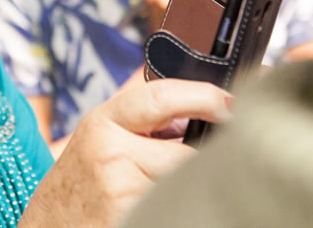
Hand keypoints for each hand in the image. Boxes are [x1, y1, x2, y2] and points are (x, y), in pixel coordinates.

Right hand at [19, 79, 233, 227]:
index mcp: (103, 122)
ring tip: (160, 193)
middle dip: (196, 161)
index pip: (162, 96)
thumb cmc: (79, 184)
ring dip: (187, 189)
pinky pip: (175, 209)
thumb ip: (142, 123)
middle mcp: (109, 152)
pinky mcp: (130, 219)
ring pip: (186, 184)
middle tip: (202, 165)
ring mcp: (121, 191)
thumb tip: (207, 114)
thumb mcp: (99, 138)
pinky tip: (155, 211)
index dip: (205, 97)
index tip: (233, 105)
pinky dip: (176, 210)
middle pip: (187, 152)